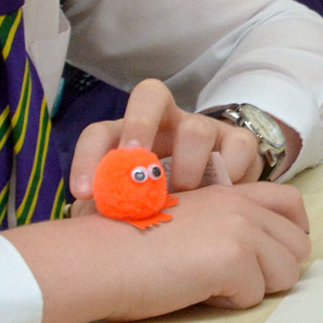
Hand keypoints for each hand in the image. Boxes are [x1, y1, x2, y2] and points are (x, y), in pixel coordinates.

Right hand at [6, 182, 311, 322]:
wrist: (103, 255)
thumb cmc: (131, 243)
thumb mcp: (188, 218)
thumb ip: (225, 223)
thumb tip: (260, 253)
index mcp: (231, 192)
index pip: (292, 203)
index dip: (292, 233)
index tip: (274, 255)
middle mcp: (241, 204)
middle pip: (299, 245)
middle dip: (274, 270)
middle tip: (235, 278)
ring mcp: (241, 228)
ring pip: (286, 273)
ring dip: (252, 287)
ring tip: (211, 282)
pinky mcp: (234, 257)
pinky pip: (255, 295)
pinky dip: (227, 301)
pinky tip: (197, 289)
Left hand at [68, 80, 262, 209]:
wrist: (218, 212)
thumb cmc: (161, 211)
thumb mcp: (131, 211)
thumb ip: (111, 213)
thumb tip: (87, 227)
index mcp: (130, 139)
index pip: (101, 132)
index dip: (88, 156)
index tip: (84, 192)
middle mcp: (167, 123)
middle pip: (151, 95)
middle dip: (140, 126)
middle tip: (136, 163)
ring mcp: (205, 129)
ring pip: (196, 128)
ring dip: (188, 167)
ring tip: (186, 196)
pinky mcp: (238, 142)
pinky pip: (238, 144)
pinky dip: (230, 170)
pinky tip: (224, 194)